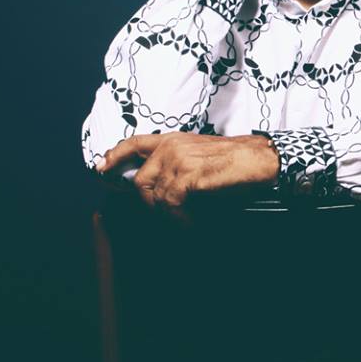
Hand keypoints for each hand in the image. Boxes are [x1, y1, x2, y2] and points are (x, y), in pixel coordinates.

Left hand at [96, 132, 279, 211]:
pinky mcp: (187, 174)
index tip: (101, 169)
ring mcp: (178, 158)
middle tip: (168, 217)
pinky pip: (169, 203)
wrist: (259, 159)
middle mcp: (171, 146)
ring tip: (186, 222)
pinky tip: (191, 222)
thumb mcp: (200, 156)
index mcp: (173, 139)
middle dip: (150, 205)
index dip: (114, 156)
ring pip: (155, 196)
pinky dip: (179, 219)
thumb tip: (163, 187)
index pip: (134, 143)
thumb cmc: (235, 160)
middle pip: (140, 181)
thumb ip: (178, 164)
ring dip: (168, 216)